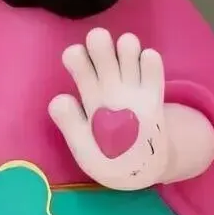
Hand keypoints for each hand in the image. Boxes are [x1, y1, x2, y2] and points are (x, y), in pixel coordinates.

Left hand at [49, 28, 167, 189]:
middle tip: (99, 42)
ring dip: (126, 46)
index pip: (77, 61)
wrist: (138, 172)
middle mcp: (109, 83)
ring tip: (126, 57)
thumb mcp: (84, 150)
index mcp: (88, 93)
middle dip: (100, 41)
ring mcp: (132, 86)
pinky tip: (146, 64)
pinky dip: (149, 59)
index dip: (76, 56)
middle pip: (101, 48)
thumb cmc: (107, 159)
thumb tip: (60, 98)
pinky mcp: (153, 94)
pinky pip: (152, 65)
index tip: (76, 57)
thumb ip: (71, 127)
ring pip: (127, 49)